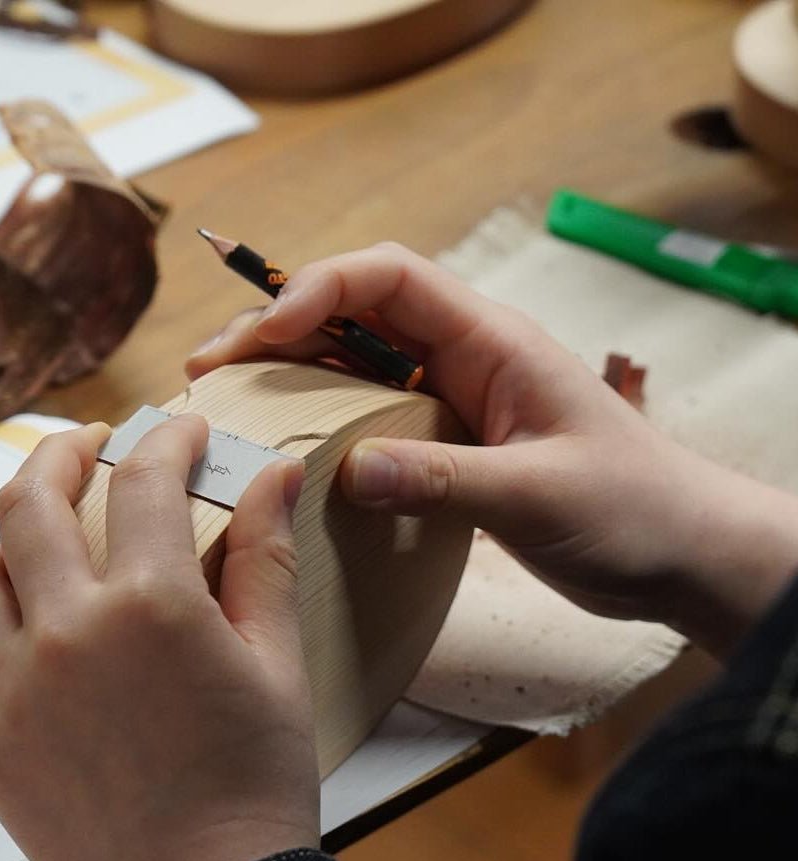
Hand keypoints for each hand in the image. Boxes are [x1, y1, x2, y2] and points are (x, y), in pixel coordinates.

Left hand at [0, 417, 317, 860]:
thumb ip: (267, 555)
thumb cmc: (254, 779)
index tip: (183, 431)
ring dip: (1, 539)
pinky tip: (9, 633)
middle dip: (63, 452)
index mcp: (151, 605)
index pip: (147, 480)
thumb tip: (277, 474)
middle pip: (31, 499)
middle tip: (91, 445)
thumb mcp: (277, 657)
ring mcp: (13, 689)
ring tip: (38, 541)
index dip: (169, 438)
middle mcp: (68, 632)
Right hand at [187, 242, 797, 657]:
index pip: (391, 279)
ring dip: (291, 371)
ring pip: (354, 362)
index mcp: (491, 342)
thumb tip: (348, 471)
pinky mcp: (446, 441)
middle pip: (355, 313)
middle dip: (279, 328)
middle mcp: (462, 357)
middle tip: (213, 367)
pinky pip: (370, 415)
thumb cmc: (631, 508)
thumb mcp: (537, 494)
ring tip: (230, 399)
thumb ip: (444, 478)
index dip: (319, 289)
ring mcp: (451, 399)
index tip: (263, 333)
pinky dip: (323, 420)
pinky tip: (288, 447)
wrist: (676, 550)